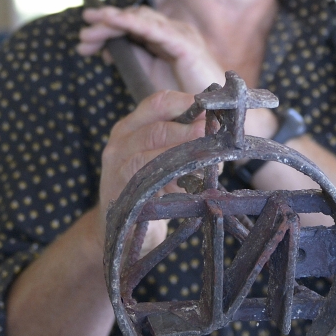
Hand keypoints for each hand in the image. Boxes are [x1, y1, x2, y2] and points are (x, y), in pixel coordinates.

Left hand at [79, 5, 223, 93]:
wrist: (220, 116)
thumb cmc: (190, 99)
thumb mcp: (154, 77)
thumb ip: (135, 61)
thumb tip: (108, 50)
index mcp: (165, 40)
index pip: (132, 26)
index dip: (107, 29)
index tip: (85, 44)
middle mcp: (173, 32)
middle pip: (133, 18)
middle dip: (105, 24)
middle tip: (83, 37)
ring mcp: (181, 36)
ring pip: (141, 19)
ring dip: (113, 21)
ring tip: (91, 29)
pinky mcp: (186, 45)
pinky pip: (155, 29)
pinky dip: (133, 23)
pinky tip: (114, 22)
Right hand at [93, 89, 206, 251]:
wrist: (117, 232)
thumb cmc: (148, 190)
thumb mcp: (160, 159)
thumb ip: (181, 142)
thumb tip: (218, 129)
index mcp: (129, 128)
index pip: (157, 103)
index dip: (188, 104)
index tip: (214, 112)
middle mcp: (119, 144)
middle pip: (157, 129)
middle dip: (192, 132)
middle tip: (217, 136)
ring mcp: (117, 170)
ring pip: (153, 155)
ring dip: (186, 156)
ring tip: (210, 160)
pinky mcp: (123, 196)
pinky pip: (152, 184)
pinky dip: (176, 182)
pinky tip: (193, 185)